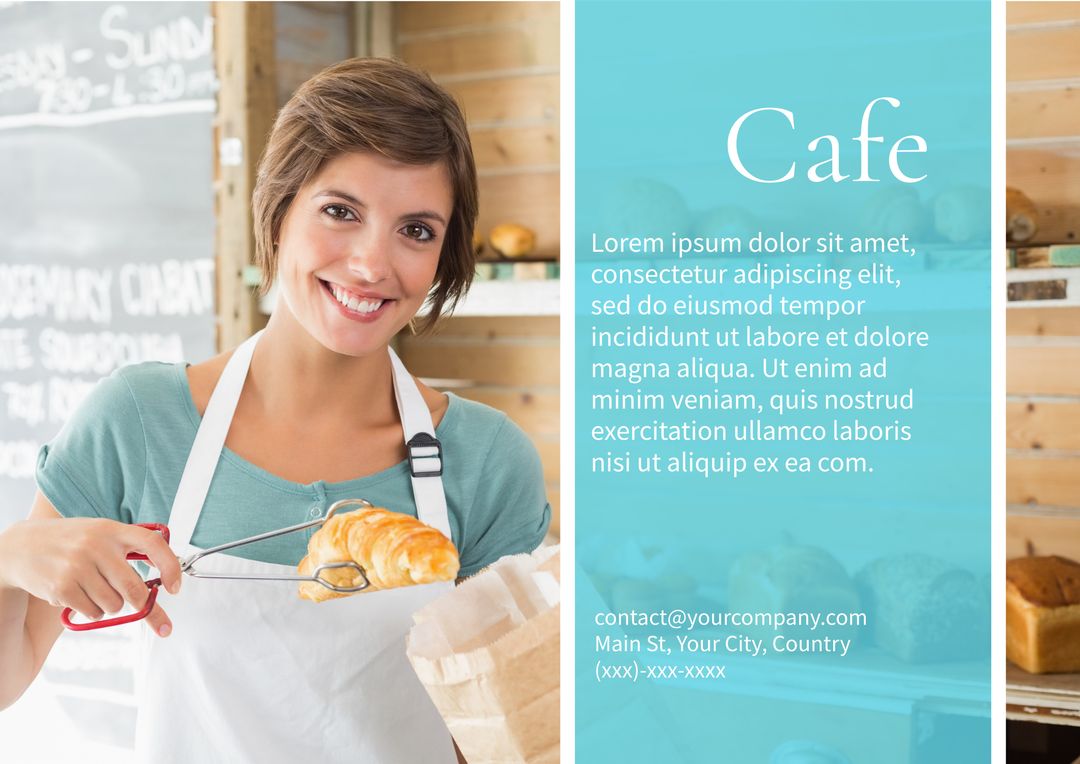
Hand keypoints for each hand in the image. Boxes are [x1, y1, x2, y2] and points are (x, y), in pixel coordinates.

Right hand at [0, 517, 181, 636]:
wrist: (21, 547)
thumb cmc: (70, 542)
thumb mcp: (100, 533)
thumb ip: (130, 547)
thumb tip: (166, 573)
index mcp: (111, 529)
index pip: (153, 544)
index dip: (170, 567)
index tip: (175, 588)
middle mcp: (96, 546)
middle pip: (134, 588)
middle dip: (141, 604)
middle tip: (140, 605)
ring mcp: (78, 567)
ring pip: (114, 605)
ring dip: (109, 605)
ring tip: (93, 589)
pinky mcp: (62, 587)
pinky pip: (93, 613)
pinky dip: (91, 611)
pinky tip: (77, 595)